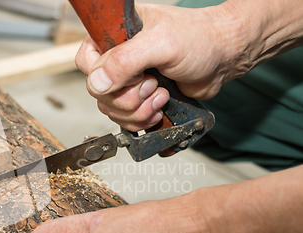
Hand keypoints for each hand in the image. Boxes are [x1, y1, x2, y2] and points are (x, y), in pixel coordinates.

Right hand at [75, 2, 245, 131]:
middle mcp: (117, 57)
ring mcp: (127, 80)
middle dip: (128, 98)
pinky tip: (159, 107)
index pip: (86, 61)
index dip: (104, 77)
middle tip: (152, 84)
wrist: (223, 58)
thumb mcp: (160, 44)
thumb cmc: (199, 39)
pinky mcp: (138, 98)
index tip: (133, 76)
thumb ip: (125, 61)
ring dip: (137, 111)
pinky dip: (142, 120)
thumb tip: (96, 83)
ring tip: (161, 95)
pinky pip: (125, 119)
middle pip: (98, 92)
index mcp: (114, 35)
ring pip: (111, 109)